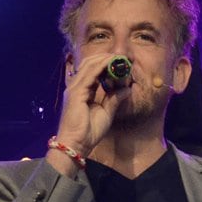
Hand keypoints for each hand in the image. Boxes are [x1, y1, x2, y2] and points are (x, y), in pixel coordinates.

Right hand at [47, 51, 130, 174]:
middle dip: (105, 58)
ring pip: (89, 65)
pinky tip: (111, 63)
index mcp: (82, 92)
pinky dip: (101, 66)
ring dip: (104, 59)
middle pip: (89, 64)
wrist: (76, 144)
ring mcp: (74, 88)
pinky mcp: (76, 92)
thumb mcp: (106, 113)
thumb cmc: (88, 133)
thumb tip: (127, 88)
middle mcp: (76, 87)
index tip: (120, 63)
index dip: (105, 64)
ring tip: (117, 57)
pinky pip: (90, 74)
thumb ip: (114, 99)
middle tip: (120, 57)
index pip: (92, 72)